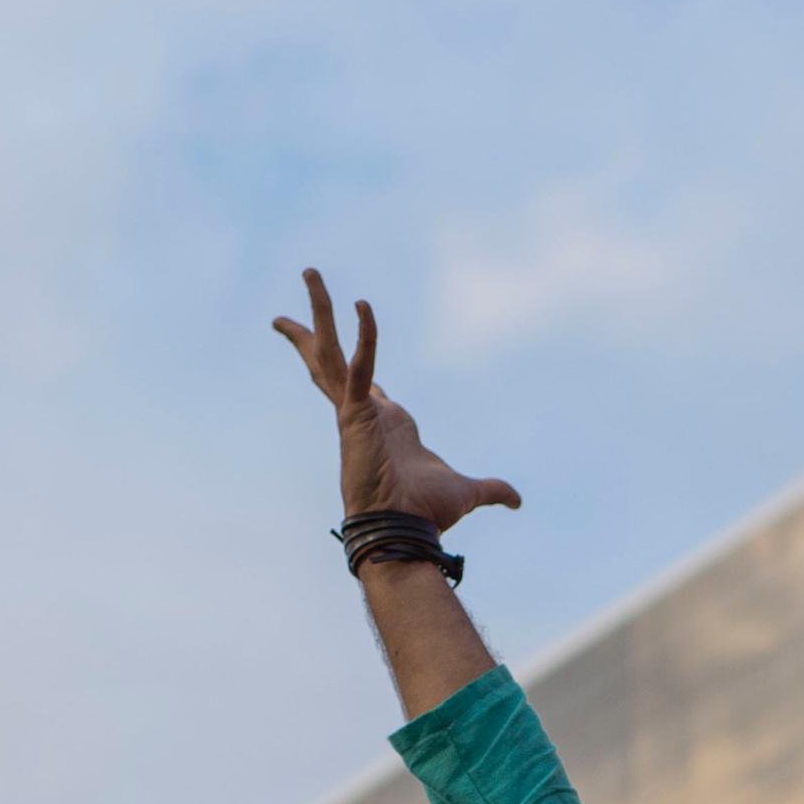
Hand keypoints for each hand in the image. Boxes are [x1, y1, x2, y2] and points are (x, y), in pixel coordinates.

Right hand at [271, 271, 523, 532]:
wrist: (405, 531)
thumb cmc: (426, 515)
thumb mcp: (466, 493)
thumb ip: (492, 490)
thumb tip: (517, 500)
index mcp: (383, 424)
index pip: (361, 381)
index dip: (358, 356)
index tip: (347, 337)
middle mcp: (362, 413)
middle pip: (328, 362)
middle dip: (311, 329)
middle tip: (287, 308)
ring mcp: (354, 412)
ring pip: (330, 353)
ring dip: (320, 311)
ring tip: (311, 272)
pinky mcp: (356, 415)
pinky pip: (359, 368)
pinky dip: (366, 338)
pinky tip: (365, 307)